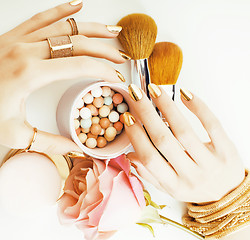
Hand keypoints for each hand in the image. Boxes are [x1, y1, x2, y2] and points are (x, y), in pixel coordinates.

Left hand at [0, 1, 126, 154]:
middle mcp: (27, 50)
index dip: (103, 71)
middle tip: (121, 58)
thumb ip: (49, 142)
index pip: (80, 66)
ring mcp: (19, 38)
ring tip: (112, 31)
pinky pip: (42, 17)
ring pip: (65, 26)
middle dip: (104, 50)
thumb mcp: (15, 133)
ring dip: (92, 28)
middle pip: (78, 43)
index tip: (117, 78)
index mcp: (30, 73)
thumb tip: (76, 148)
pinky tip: (77, 5)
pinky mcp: (14, 35)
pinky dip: (62, 10)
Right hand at [124, 84, 244, 202]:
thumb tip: (131, 155)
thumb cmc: (197, 188)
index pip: (150, 158)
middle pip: (164, 140)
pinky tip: (184, 94)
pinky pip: (211, 124)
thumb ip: (150, 174)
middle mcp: (192, 176)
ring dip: (167, 107)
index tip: (128, 118)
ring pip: (184, 130)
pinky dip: (198, 107)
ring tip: (155, 90)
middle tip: (136, 96)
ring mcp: (211, 163)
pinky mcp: (226, 150)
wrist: (230, 195)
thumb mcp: (171, 188)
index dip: (136, 136)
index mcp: (175, 185)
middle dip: (146, 114)